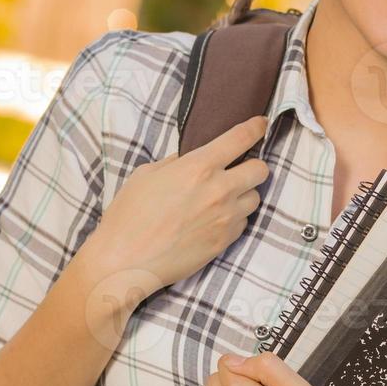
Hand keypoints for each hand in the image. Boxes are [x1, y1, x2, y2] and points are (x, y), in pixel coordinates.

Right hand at [79, 115, 269, 307]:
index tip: (260, 124)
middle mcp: (219, 190)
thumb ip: (176, 164)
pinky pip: (242, 223)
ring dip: (243, 195)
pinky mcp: (224, 242)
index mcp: (199, 167)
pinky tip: (212, 221)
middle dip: (252, 167)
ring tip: (221, 200)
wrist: (125, 261)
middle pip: (260, 170)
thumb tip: (189, 161)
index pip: (241, 138)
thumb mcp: (146, 174)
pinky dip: (233, 219)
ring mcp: (225, 218)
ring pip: (255, 199)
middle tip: (238, 170)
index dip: (255, 128)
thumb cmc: (129, 215)